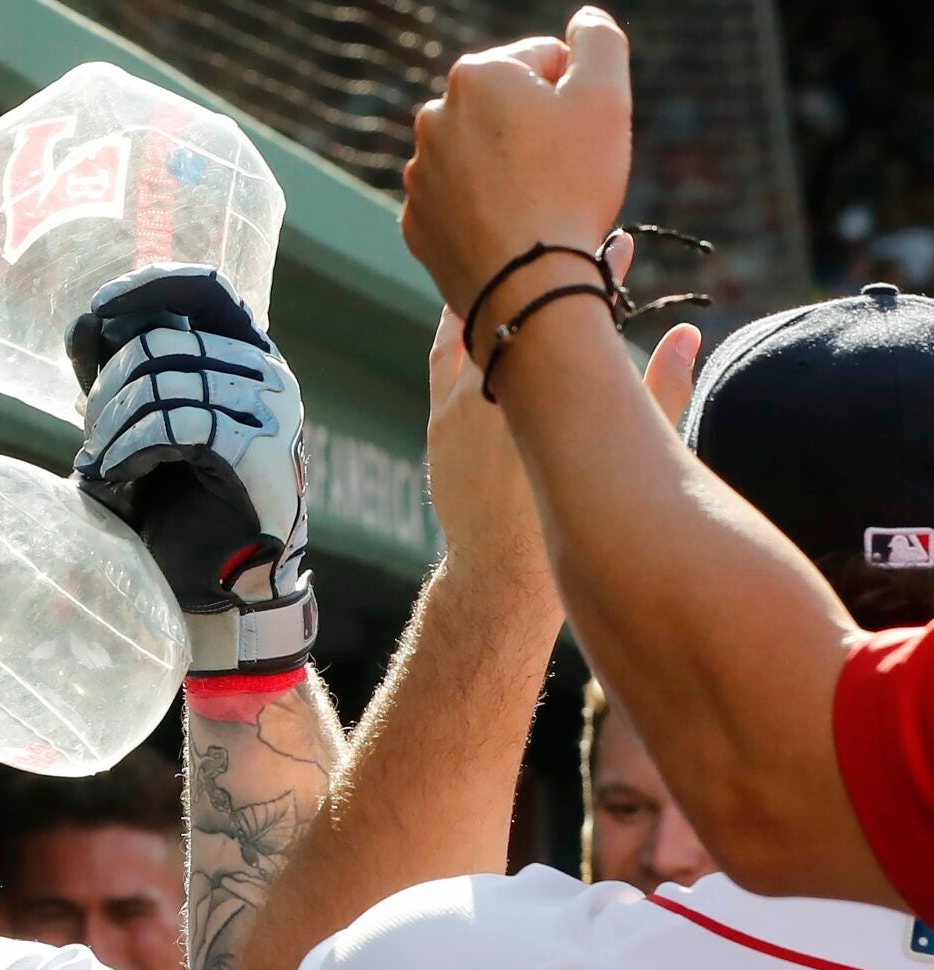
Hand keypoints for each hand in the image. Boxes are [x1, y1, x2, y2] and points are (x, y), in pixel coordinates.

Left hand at [71, 263, 313, 676]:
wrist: (211, 583)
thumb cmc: (173, 503)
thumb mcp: (134, 426)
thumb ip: (115, 375)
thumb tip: (83, 322)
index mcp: (244, 356)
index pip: (205, 287)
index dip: (147, 288)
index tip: (96, 315)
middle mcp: (266, 374)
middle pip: (163, 341)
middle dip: (107, 389)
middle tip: (91, 441)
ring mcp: (270, 412)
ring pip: (163, 380)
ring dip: (111, 427)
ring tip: (101, 466)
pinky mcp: (256, 453)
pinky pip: (175, 424)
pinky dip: (130, 448)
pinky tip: (120, 476)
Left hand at [402, 9, 632, 319]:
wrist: (528, 283)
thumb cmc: (570, 184)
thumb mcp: (605, 94)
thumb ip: (598, 41)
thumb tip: (583, 22)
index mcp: (475, 74)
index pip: (544, 62)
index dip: (577, 96)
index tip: (582, 135)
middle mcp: (433, 118)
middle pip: (508, 109)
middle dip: (538, 130)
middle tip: (563, 171)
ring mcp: (418, 174)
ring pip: (483, 157)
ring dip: (510, 170)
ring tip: (536, 203)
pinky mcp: (417, 222)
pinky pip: (462, 203)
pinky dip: (486, 210)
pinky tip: (509, 229)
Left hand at [427, 231, 701, 571]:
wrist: (503, 572)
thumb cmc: (575, 516)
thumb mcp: (630, 451)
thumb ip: (664, 389)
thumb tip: (687, 333)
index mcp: (562, 389)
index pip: (585, 307)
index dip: (603, 272)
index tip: (618, 241)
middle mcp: (510, 385)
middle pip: (530, 306)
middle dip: (549, 273)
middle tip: (567, 243)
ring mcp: (467, 398)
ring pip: (482, 322)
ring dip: (501, 294)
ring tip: (517, 263)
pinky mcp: (440, 416)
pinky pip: (448, 352)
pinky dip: (461, 326)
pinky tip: (470, 306)